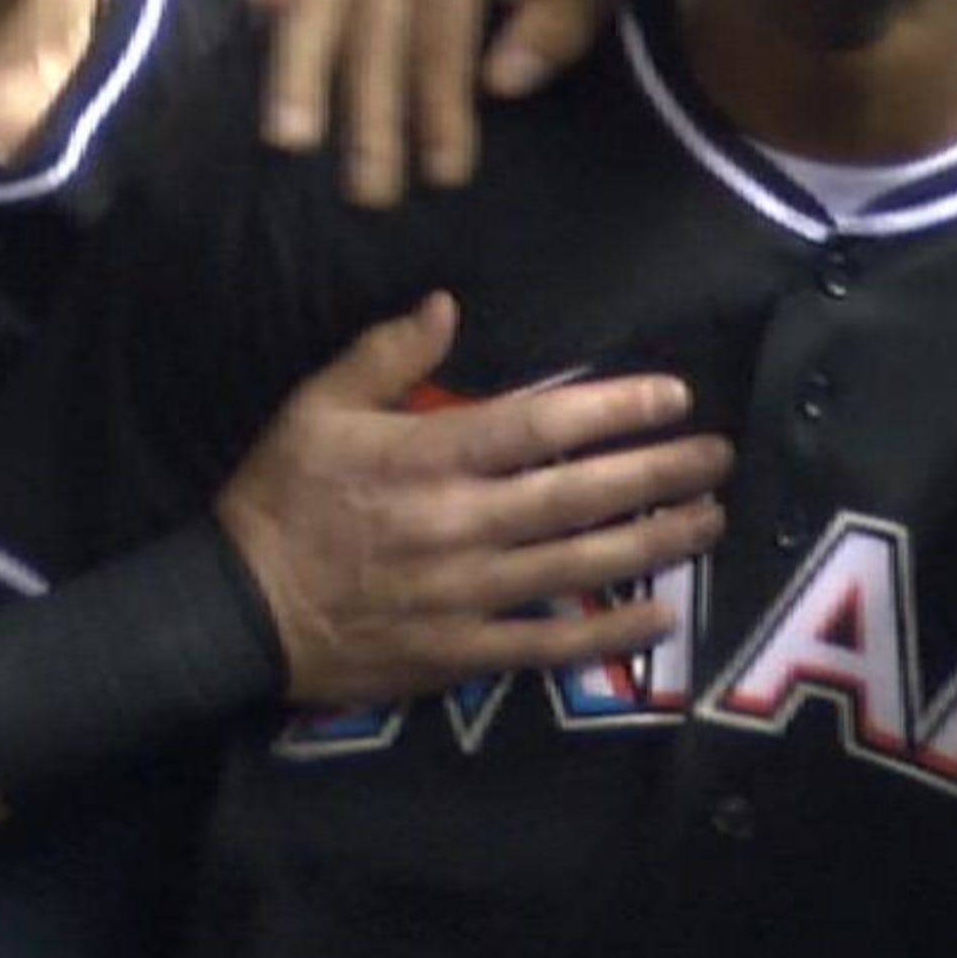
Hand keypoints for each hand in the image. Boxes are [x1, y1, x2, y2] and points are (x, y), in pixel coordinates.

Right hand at [215, 292, 729, 706]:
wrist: (237, 612)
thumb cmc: (279, 499)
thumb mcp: (316, 408)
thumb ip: (386, 355)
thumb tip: (447, 305)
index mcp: (431, 458)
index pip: (544, 425)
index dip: (617, 409)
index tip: (674, 398)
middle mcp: (464, 524)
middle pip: (584, 493)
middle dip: (662, 473)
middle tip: (719, 457)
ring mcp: (470, 594)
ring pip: (583, 564)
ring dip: (656, 541)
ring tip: (711, 520)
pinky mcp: (464, 652)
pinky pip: (552, 642)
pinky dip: (612, 631)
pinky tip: (663, 615)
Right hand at [248, 0, 652, 206]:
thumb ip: (557, 24)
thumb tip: (501, 83)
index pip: (440, 34)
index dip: (440, 108)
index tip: (446, 176)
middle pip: (369, 32)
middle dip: (369, 117)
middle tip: (371, 195)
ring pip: (310, 4)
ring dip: (296, 73)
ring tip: (288, 143)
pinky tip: (257, 37)